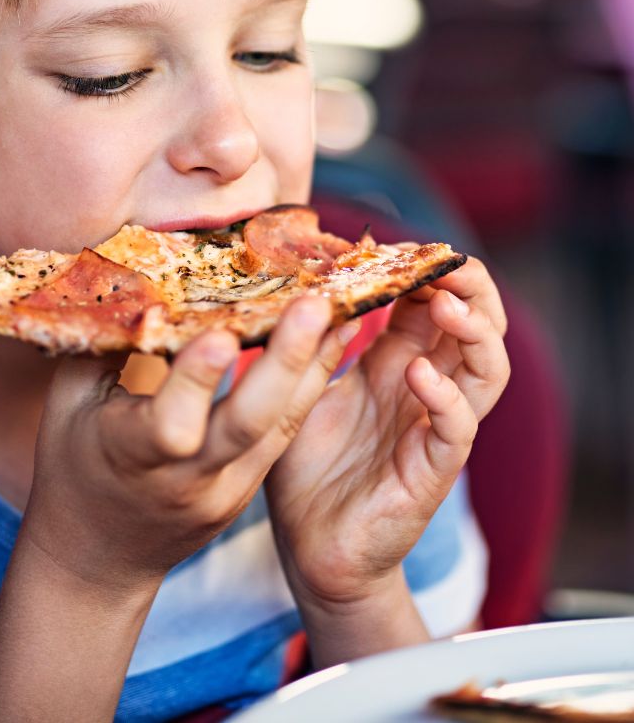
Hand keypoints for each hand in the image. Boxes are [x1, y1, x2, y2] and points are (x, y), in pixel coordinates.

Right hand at [20, 296, 357, 592]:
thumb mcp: (69, 403)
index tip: (221, 332)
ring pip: (279, 428)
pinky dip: (309, 386)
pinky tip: (332, 342)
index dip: (195, 380)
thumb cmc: (74, 463)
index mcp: (129, 455)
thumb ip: (105, 345)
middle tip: (314, 304)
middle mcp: (185, 479)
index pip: (170, 424)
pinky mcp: (248, 489)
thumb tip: (138, 278)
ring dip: (313, 366)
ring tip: (343, 307)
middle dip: (283, 362)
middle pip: (245, 425)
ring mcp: (225, 490)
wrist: (98, 557)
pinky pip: (284, 434)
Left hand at [265, 256, 509, 609]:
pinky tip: (418, 375)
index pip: (429, 304)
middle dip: (470, 289)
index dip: (427, 269)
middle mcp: (421, 389)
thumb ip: (315, 345)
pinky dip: (446, 398)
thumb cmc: (304, 466)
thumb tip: (311, 284)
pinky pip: (456, 430)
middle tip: (447, 261)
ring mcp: (431, 428)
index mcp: (393, 364)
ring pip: (485, 372)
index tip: (405, 242)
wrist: (307, 545)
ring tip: (445, 303)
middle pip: (474, 327)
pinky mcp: (430, 470)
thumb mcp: (302, 390)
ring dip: (473, 333)